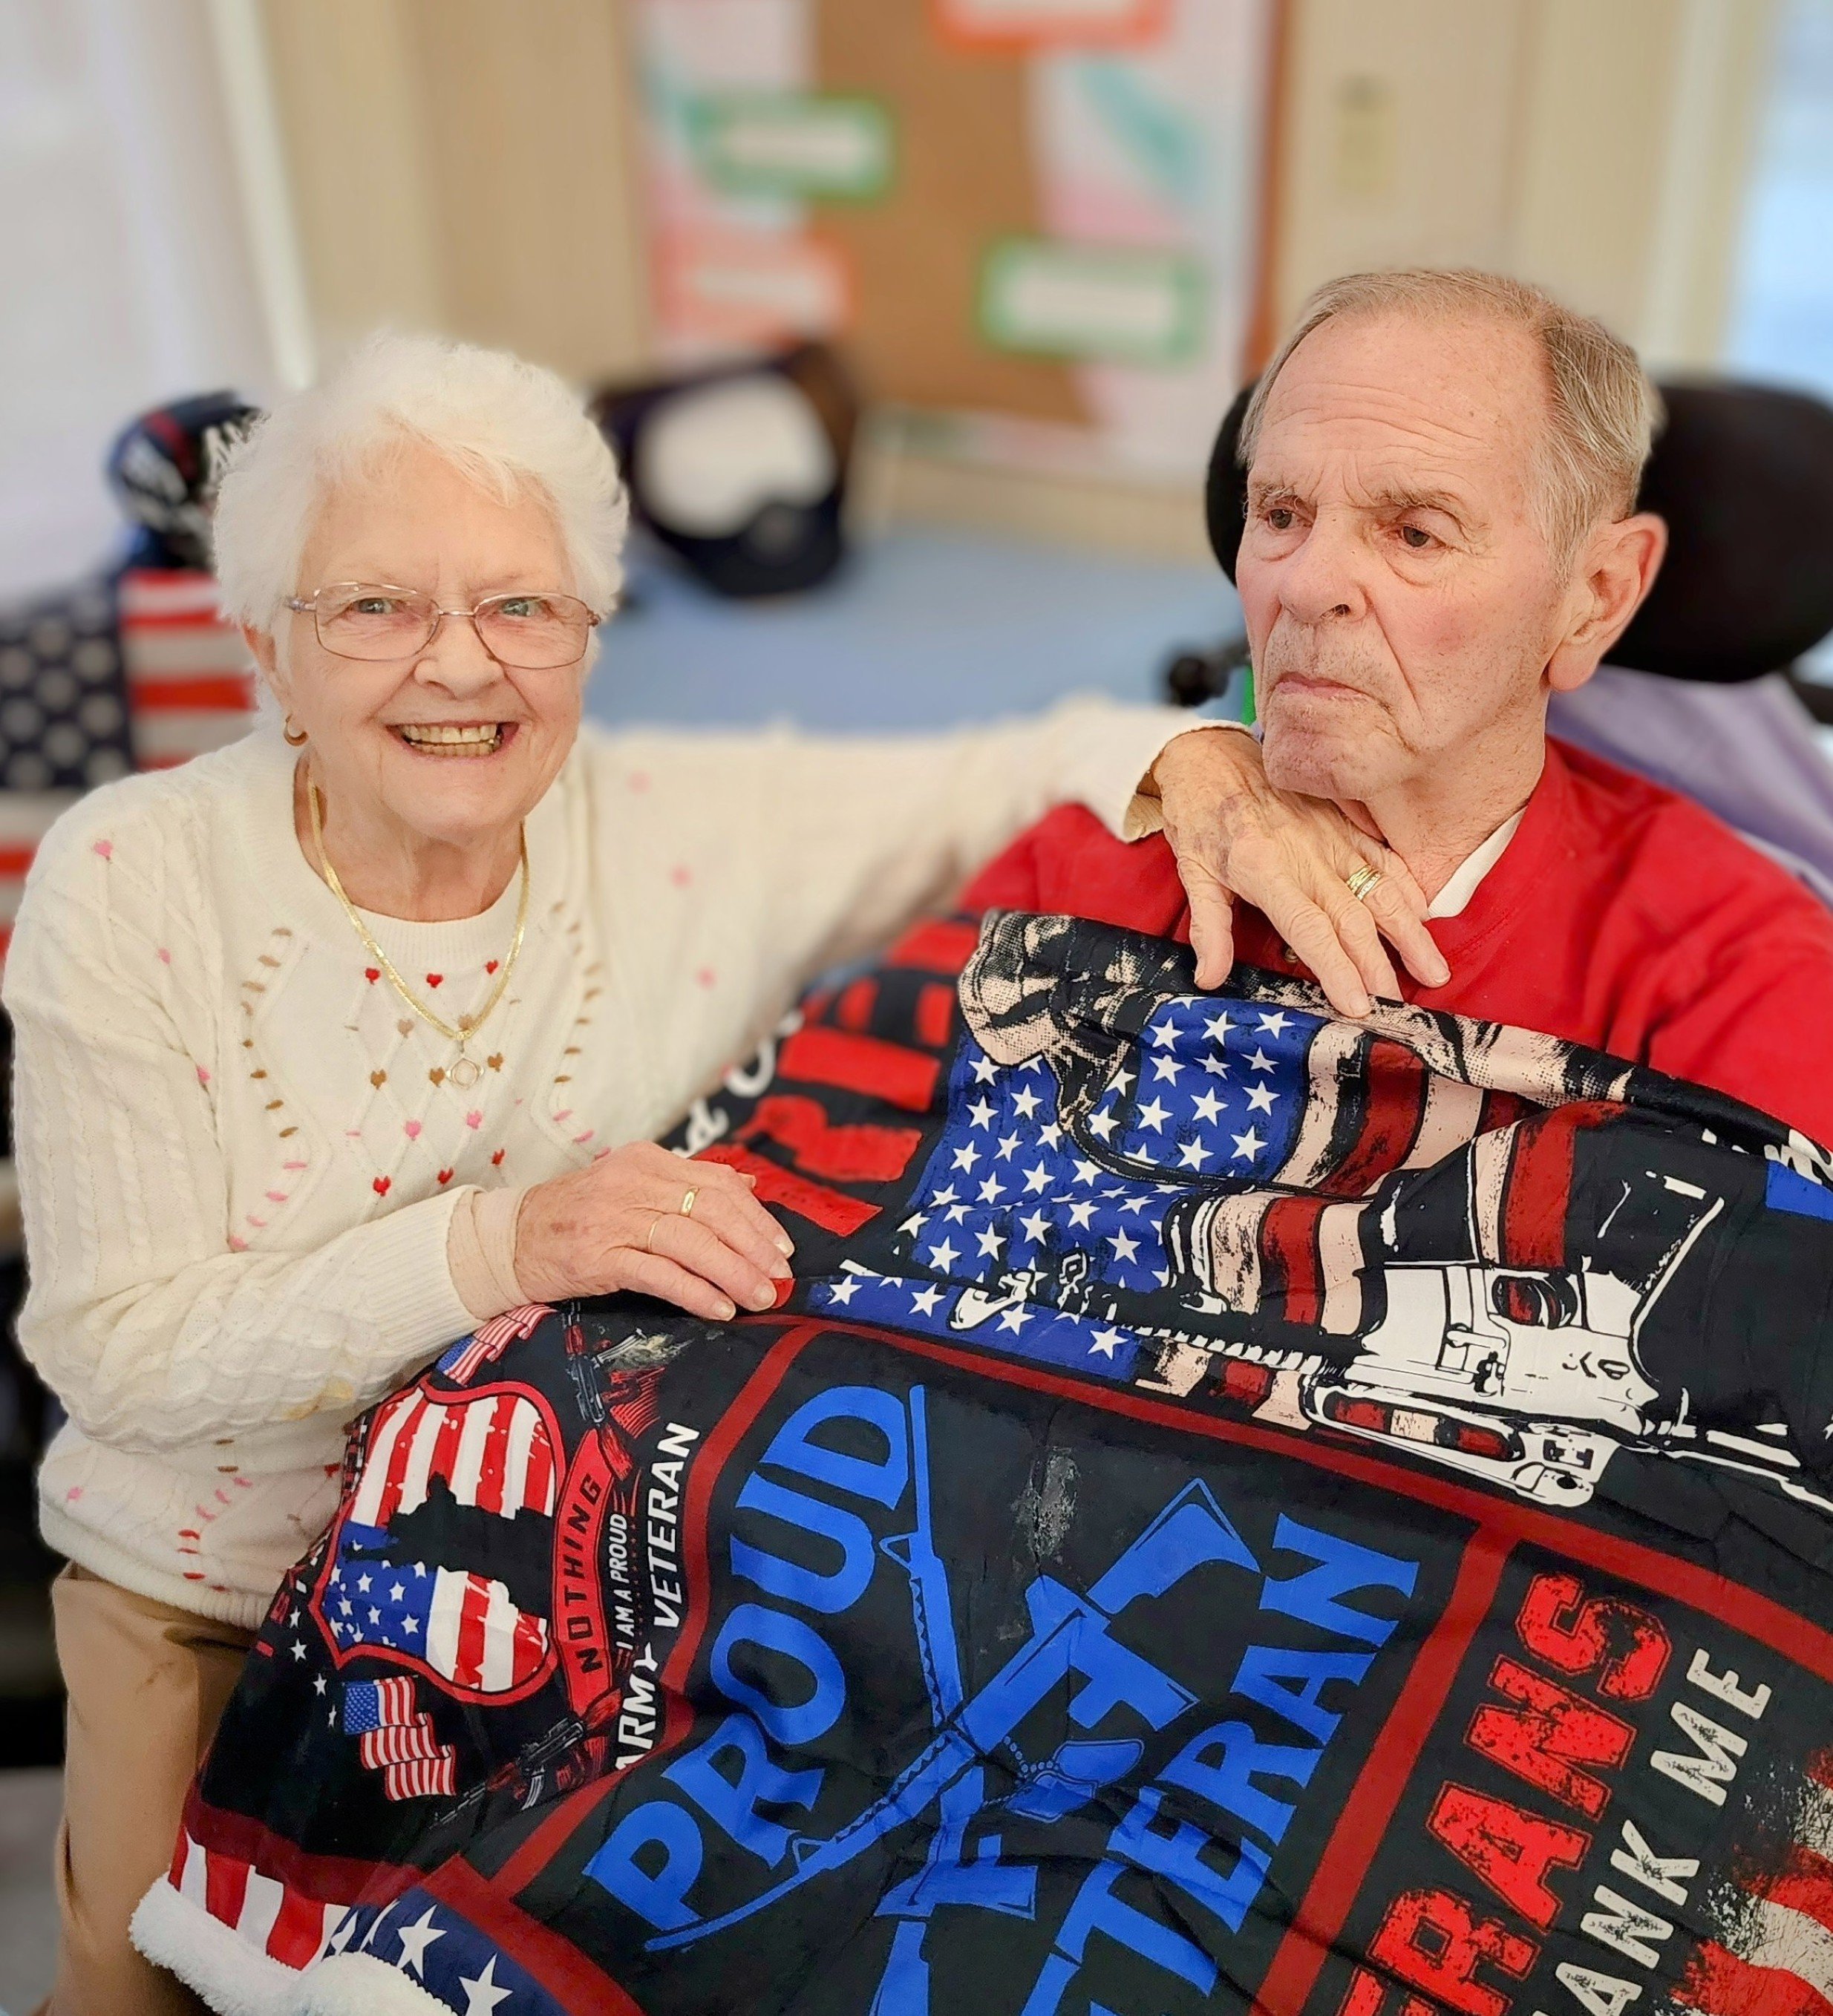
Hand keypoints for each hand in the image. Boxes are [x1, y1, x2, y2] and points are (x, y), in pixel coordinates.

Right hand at [515, 1142, 792, 1319]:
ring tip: (760, 1297)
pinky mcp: (598, 1257)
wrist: (510, 1239)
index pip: (718, 1183)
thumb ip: (688, 1183)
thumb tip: (749, 1182)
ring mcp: (614, 1219)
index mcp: (647, 1161)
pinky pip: (659, 1274)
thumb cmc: (577, 1215)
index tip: (782, 1247)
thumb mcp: (631, 1185)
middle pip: (712, 1210)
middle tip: (781, 1277)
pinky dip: (695, 1291)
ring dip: (734, 1272)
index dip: (757, 1216)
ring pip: (692, 1242)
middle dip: (754, 1246)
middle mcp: (633, 1183)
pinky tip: (719, 1308)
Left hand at [1148, 727, 1450, 1015]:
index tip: (1356, 1005)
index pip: (1309, 929)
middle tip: (1397, 1007)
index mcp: (1264, 869)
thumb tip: (1211, 979)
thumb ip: (1208, 928)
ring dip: (1409, 934)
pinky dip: (1408, 887)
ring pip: (1380, 890)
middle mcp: (1306, 854)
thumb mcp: (1192, 871)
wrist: (1212, 754)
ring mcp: (1331, 836)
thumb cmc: (1199, 816)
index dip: (1335, 969)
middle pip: (1352, 919)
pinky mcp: (1345, 822)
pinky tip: (1426, 917)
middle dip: (1378, 967)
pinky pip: (1384, 857)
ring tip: (1433, 971)